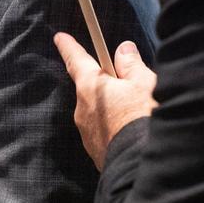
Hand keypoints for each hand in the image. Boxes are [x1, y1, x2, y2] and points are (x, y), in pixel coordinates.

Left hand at [54, 33, 157, 169]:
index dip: (69, 47)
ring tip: (140, 114)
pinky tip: (134, 132)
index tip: (59, 38)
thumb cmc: (144, 118)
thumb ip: (131, 64)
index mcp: (90, 86)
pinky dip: (116, 127)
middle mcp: (82, 109)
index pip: (76, 60)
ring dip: (114, 108)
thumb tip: (123, 50)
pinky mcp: (95, 152)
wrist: (142, 164)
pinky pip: (105, 131)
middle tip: (132, 84)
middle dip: (108, 83)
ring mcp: (87, 133)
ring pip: (100, 110)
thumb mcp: (144, 82)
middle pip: (93, 87)